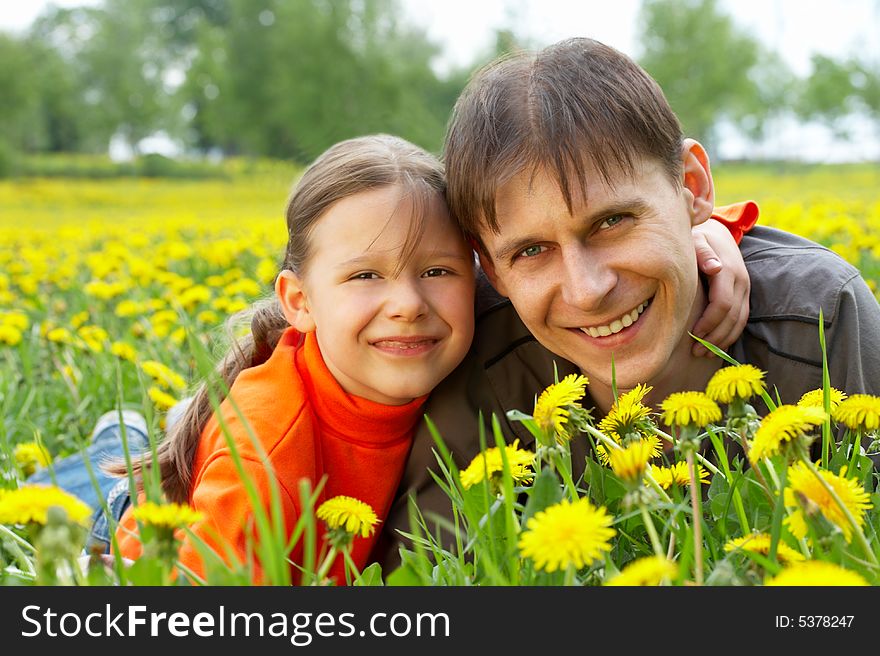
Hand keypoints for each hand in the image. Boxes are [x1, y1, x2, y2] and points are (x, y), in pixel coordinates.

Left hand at [691, 219, 749, 356]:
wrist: (716, 233)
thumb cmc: (697, 239)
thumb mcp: (695, 241)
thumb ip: (702, 253)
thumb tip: (715, 267)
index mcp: (728, 270)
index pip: (723, 303)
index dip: (709, 322)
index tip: (692, 335)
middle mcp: (741, 281)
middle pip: (732, 317)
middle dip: (715, 337)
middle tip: (696, 352)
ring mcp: (745, 288)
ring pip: (740, 321)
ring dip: (723, 340)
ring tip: (704, 354)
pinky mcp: (744, 294)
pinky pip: (742, 319)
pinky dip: (730, 335)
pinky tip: (716, 347)